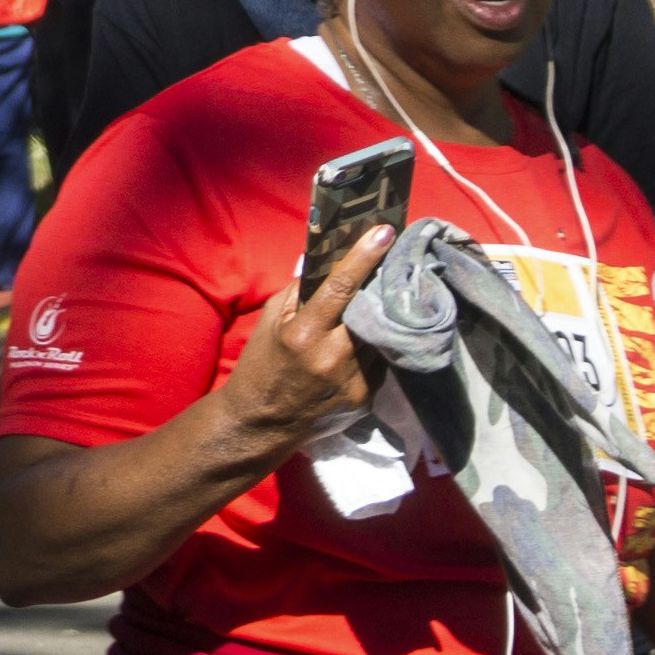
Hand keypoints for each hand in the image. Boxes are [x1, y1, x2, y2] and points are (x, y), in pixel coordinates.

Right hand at [209, 222, 392, 459]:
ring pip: (380, 335)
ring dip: (381, 317)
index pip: (340, 287)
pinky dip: (375, 348)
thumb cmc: (261, 364)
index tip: (385, 231)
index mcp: (303, 334)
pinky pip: (379, 361)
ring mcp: (352, 381)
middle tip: (394, 261)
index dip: (365, 257)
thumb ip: (300, 290)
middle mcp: (332, 357)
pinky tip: (367, 343)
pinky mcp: (366, 398)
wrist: (261, 422)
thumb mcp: (270, 320)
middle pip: (371, 309)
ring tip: (383, 300)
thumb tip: (331, 260)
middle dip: (382, 284)